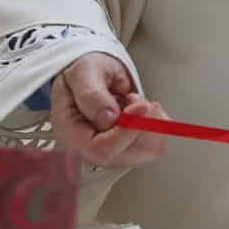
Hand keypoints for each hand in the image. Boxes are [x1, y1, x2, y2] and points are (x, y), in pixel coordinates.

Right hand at [49, 52, 169, 168]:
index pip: (100, 150)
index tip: (141, 107)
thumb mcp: (83, 73)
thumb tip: (109, 118)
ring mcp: (112, 150)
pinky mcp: (130, 148)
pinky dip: (157, 123)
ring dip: (150, 121)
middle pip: (127, 155)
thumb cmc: (84, 73)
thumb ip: (92, 94)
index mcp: (72, 133)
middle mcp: (91, 148)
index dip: (125, 131)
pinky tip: (142, 110)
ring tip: (135, 102)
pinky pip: (156, 145)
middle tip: (136, 98)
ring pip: (147, 151)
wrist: (94, 74)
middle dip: (142, 124)